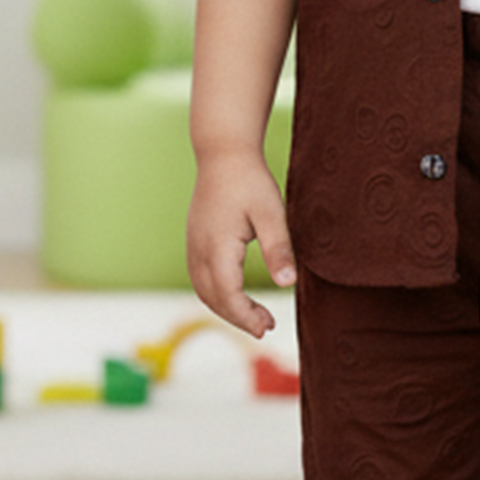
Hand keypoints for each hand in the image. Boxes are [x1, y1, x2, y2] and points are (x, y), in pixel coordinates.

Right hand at [186, 148, 296, 338]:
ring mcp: (192, 246)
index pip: (227, 295)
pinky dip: (217, 294)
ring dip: (227, 308)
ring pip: (204, 291)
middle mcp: (198, 251)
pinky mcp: (194, 241)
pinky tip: (237, 295)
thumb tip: (287, 284)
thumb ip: (278, 249)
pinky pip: (201, 278)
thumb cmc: (250, 181)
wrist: (223, 154)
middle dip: (238, 318)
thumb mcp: (271, 214)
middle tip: (267, 326)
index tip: (268, 326)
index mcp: (216, 247)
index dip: (246, 316)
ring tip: (255, 316)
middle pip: (213, 298)